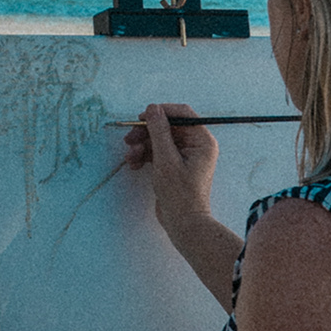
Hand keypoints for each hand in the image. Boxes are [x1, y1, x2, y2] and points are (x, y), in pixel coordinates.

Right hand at [124, 103, 218, 239]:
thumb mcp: (166, 159)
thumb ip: (159, 131)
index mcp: (201, 141)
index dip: (160, 113)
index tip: (140, 119)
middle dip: (146, 133)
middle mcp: (195, 145)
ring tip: (130, 158)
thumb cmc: (179, 192)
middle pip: (167, 127)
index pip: (182, 114)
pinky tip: (134, 165)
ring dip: (142, 146)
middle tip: (128, 139)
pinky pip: (157, 152)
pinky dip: (144, 156)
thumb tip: (152, 107)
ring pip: (159, 140)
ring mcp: (184, 155)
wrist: (183, 223)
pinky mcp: (174, 165)